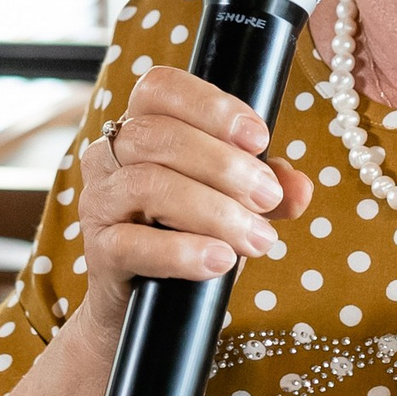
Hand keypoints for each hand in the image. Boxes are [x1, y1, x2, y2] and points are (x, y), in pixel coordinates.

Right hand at [75, 64, 313, 329]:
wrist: (142, 306)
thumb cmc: (185, 237)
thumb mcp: (232, 205)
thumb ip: (266, 190)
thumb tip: (299, 187)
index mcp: (138, 128)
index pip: (160, 89)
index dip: (210, 105)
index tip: (259, 138)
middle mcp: (107, 157)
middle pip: (158, 136)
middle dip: (224, 165)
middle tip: (268, 198)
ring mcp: (98, 203)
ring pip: (149, 185)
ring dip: (214, 210)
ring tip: (258, 239)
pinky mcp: (97, 252)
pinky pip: (132, 243)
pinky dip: (183, 251)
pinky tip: (221, 260)